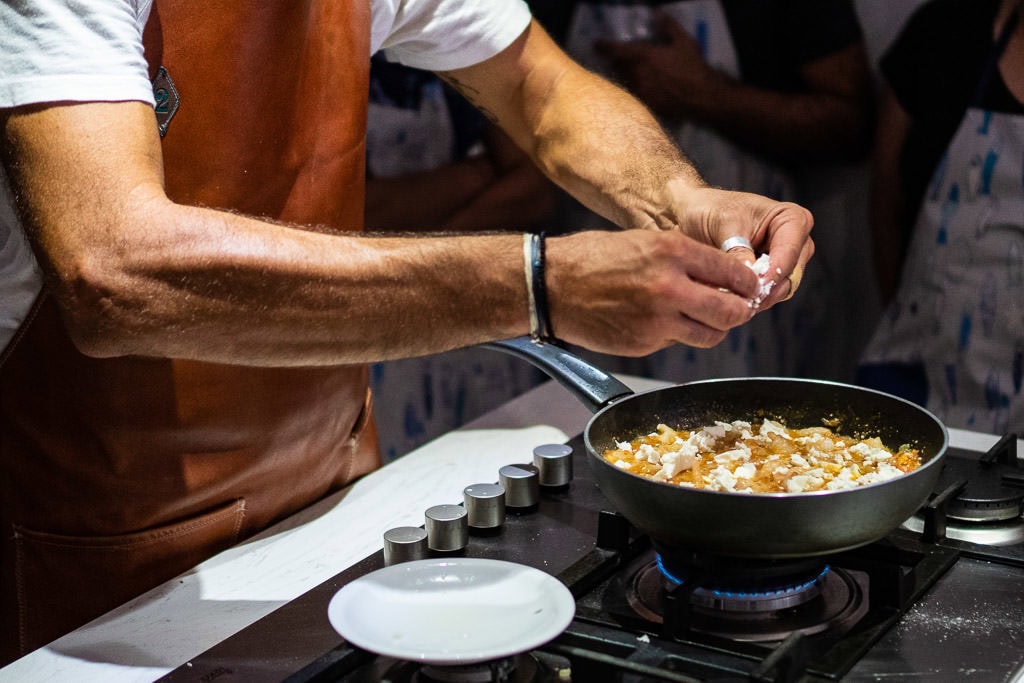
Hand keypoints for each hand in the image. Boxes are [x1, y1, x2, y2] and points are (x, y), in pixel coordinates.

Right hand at [544, 229, 763, 355]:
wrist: (551, 284)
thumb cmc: (595, 258)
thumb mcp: (646, 241)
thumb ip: (686, 259)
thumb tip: (722, 278)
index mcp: (673, 252)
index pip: (734, 273)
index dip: (748, 284)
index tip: (748, 288)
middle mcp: (669, 286)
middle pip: (732, 311)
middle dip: (740, 312)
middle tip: (737, 309)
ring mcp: (657, 320)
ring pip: (711, 334)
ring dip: (713, 328)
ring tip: (701, 318)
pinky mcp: (644, 343)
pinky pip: (677, 343)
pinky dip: (677, 335)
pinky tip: (659, 322)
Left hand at [594, 12, 720, 119]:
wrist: (701, 97)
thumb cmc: (692, 67)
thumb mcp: (684, 41)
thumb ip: (668, 26)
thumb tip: (658, 15)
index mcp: (642, 56)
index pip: (614, 50)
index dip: (603, 46)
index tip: (596, 45)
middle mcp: (636, 74)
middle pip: (616, 67)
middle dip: (616, 62)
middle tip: (619, 59)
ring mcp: (639, 92)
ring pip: (623, 82)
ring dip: (624, 76)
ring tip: (631, 74)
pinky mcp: (645, 106)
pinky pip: (633, 96)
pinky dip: (633, 90)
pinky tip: (641, 89)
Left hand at [667, 183, 814, 307]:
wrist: (695, 214)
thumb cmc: (712, 210)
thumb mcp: (723, 225)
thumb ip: (738, 251)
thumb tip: (749, 280)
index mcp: (793, 219)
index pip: (790, 253)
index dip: (773, 273)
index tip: (753, 288)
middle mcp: (796, 242)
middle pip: (790, 276)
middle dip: (765, 289)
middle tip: (739, 301)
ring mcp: (785, 262)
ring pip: (780, 290)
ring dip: (757, 298)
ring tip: (731, 301)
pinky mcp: (771, 277)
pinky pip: (767, 296)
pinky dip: (750, 299)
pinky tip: (730, 301)